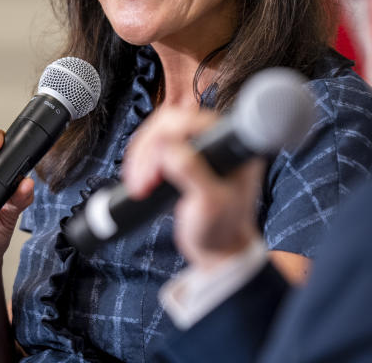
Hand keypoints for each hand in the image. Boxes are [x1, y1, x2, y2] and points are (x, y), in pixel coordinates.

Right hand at [121, 107, 264, 269]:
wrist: (218, 249)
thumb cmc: (222, 229)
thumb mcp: (210, 204)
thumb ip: (192, 172)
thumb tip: (167, 147)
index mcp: (232, 144)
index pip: (192, 121)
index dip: (165, 139)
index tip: (153, 170)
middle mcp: (216, 139)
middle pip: (169, 123)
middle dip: (148, 151)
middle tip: (142, 182)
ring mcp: (198, 146)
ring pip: (157, 133)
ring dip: (141, 158)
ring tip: (139, 186)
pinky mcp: (182, 155)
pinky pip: (154, 146)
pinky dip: (141, 162)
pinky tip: (139, 181)